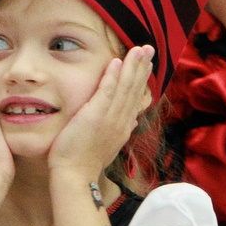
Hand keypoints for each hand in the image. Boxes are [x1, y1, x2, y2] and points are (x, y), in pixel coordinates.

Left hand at [46, 44, 153, 187]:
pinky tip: (117, 61)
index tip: (147, 64)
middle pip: (135, 89)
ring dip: (132, 66)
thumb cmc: (85, 163)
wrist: (76, 176)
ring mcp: (110, 117)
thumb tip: (133, 120)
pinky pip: (106, 91)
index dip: (142, 79)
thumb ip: (120, 130)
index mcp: (124, 126)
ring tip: (139, 48)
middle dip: (142, 67)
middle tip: (149, 49)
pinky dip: (112, 76)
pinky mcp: (95, 116)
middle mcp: (121, 120)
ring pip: (125, 87)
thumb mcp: (109, 145)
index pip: (136, 97)